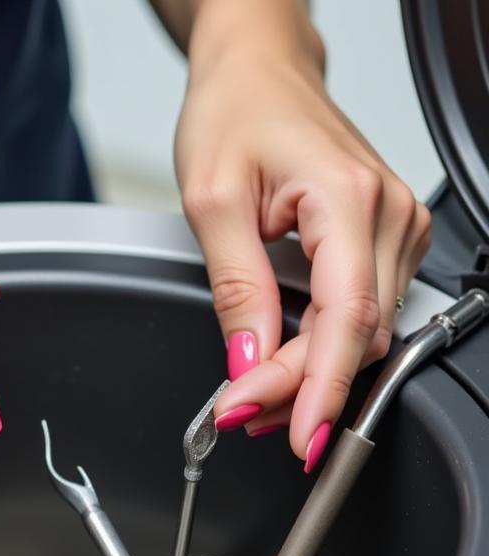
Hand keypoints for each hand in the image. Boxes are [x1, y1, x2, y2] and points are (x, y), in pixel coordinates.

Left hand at [175, 12, 429, 469]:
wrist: (255, 72)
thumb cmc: (234, 113)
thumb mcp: (212, 203)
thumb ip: (236, 289)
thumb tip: (247, 362)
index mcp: (347, 200)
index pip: (345, 320)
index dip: (317, 389)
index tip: (290, 435)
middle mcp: (385, 214)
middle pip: (355, 337)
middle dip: (299, 390)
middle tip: (242, 418)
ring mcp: (391, 226)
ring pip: (361, 333)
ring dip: (308, 376)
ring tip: (252, 399)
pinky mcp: (380, 238)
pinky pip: (358, 313)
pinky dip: (319, 349)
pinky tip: (281, 366)